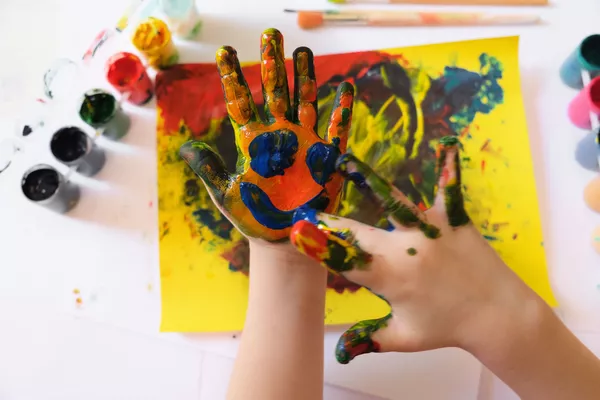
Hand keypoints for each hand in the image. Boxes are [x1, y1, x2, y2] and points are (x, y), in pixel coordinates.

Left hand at [180, 28, 353, 241]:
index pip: (241, 102)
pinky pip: (337, 131)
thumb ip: (210, 170)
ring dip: (305, 77)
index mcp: (252, 143)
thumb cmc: (255, 219)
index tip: (225, 51)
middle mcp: (279, 136)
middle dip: (273, 63)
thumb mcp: (227, 195)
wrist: (284, 241)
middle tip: (270, 33)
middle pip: (276, 92)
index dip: (233, 77)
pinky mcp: (327, 159)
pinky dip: (341, 111)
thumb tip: (184, 148)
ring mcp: (305, 144)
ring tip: (302, 50)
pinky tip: (344, 88)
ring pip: (306, 102)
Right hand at [290, 137, 542, 363]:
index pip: (345, 261)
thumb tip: (339, 355)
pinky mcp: (455, 220)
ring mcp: (431, 233)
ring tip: (344, 161)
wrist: (500, 318)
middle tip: (308, 207)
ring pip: (394, 203)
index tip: (296, 231)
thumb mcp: (403, 337)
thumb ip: (368, 340)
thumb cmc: (448, 328)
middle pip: (358, 232)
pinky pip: (449, 191)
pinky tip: (445, 144)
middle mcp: (406, 252)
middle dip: (330, 221)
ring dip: (367, 181)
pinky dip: (446, 170)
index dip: (318, 246)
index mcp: (391, 280)